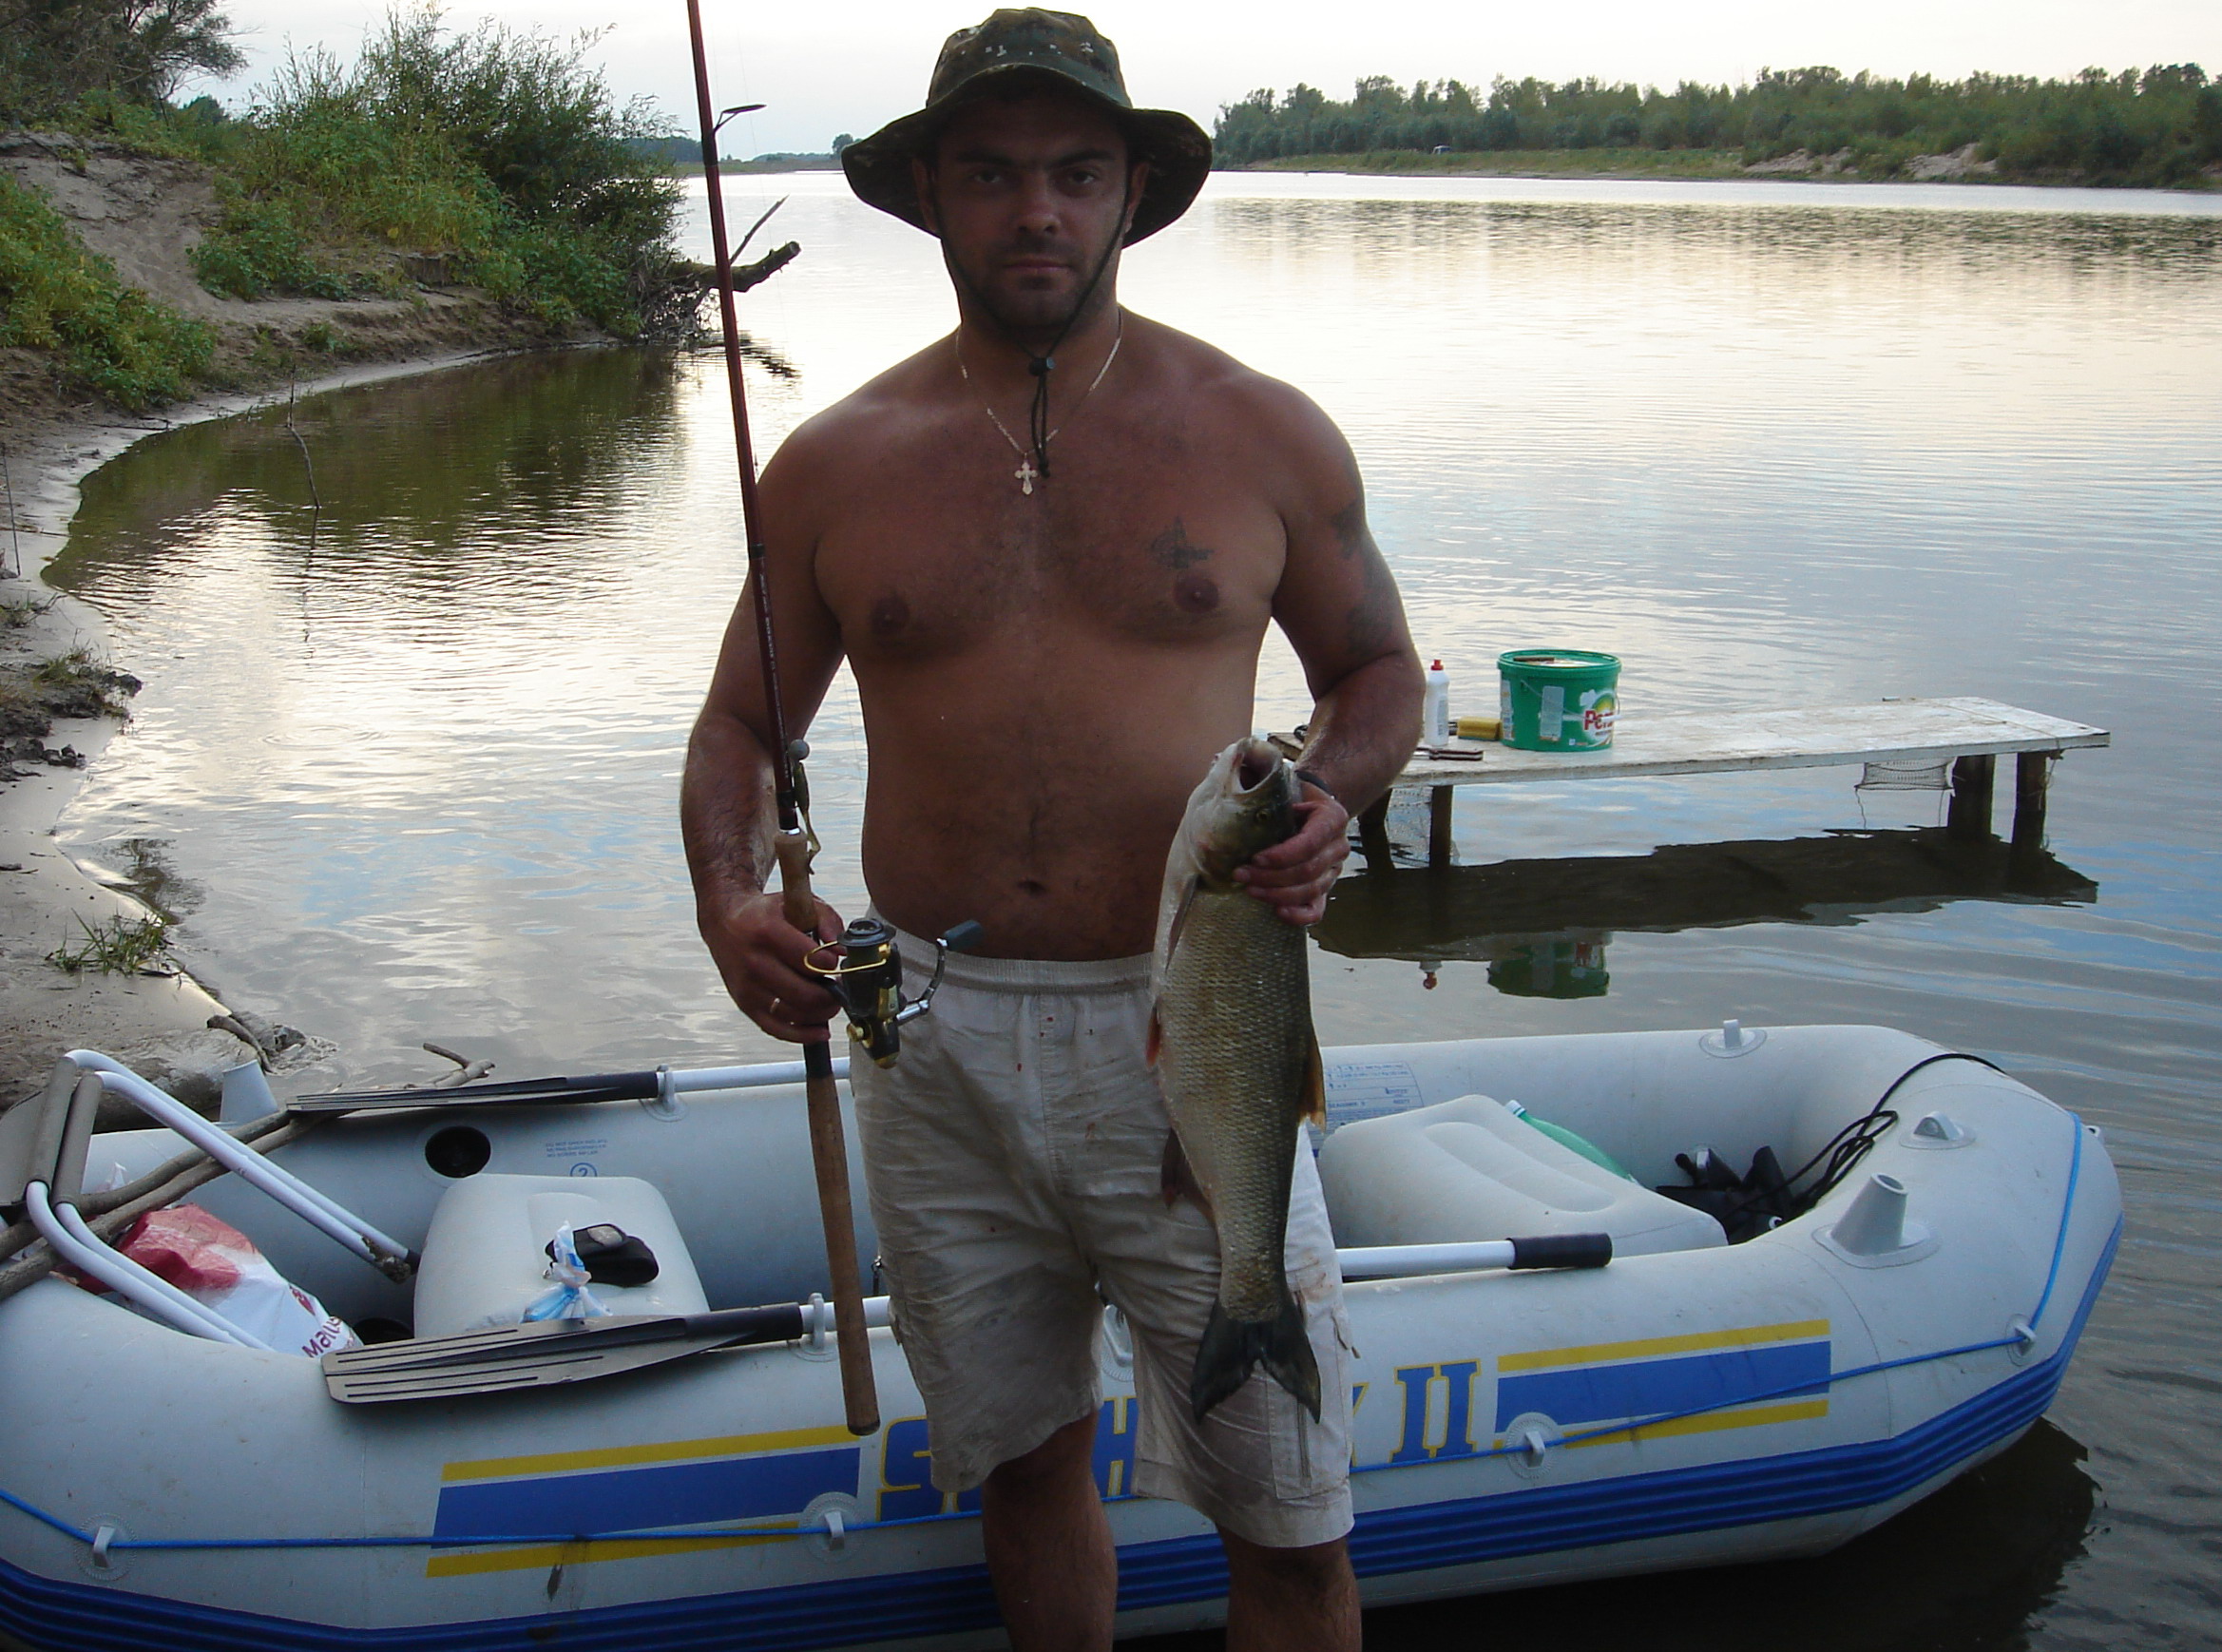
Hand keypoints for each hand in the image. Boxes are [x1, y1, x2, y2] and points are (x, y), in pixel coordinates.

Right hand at [697, 888, 845, 1042]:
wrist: (725, 922)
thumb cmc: (766, 914)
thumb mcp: (797, 903)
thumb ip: (827, 921)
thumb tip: (844, 951)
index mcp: (767, 932)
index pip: (811, 960)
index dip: (831, 965)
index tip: (836, 962)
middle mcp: (754, 962)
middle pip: (805, 993)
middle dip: (831, 995)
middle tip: (839, 987)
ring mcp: (747, 986)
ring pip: (794, 1014)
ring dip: (821, 1014)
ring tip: (830, 1002)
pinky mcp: (744, 1003)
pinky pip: (775, 1028)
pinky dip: (801, 1034)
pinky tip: (819, 1031)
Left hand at [1235, 782, 1349, 925]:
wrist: (1305, 807)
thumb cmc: (1287, 795)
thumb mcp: (1278, 781)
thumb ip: (1257, 771)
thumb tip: (1223, 760)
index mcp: (1331, 817)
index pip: (1311, 842)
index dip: (1283, 854)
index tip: (1255, 856)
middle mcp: (1338, 846)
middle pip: (1309, 871)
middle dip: (1271, 876)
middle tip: (1240, 874)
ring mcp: (1333, 870)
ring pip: (1311, 890)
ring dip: (1277, 893)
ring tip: (1248, 888)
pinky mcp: (1323, 888)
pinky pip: (1317, 910)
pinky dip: (1299, 915)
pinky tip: (1277, 911)